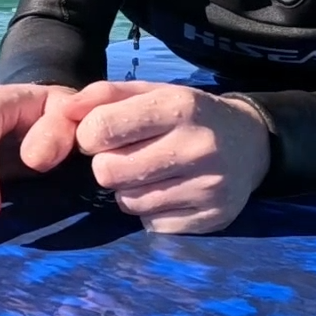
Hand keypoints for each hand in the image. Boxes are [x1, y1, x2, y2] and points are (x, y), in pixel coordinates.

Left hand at [60, 80, 270, 234]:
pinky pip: (151, 224)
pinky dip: (151, 211)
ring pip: (127, 202)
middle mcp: (196, 146)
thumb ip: (104, 96)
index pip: (101, 129)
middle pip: (108, 172)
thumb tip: (63, 110)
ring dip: (129, 189)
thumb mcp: (153, 91)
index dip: (89, 135)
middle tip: (127, 157)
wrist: (252, 143)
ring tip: (152, 173)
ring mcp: (207, 186)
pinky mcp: (211, 218)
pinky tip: (171, 191)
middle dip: (108, 165)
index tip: (101, 135)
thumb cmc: (190, 114)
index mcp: (178, 106)